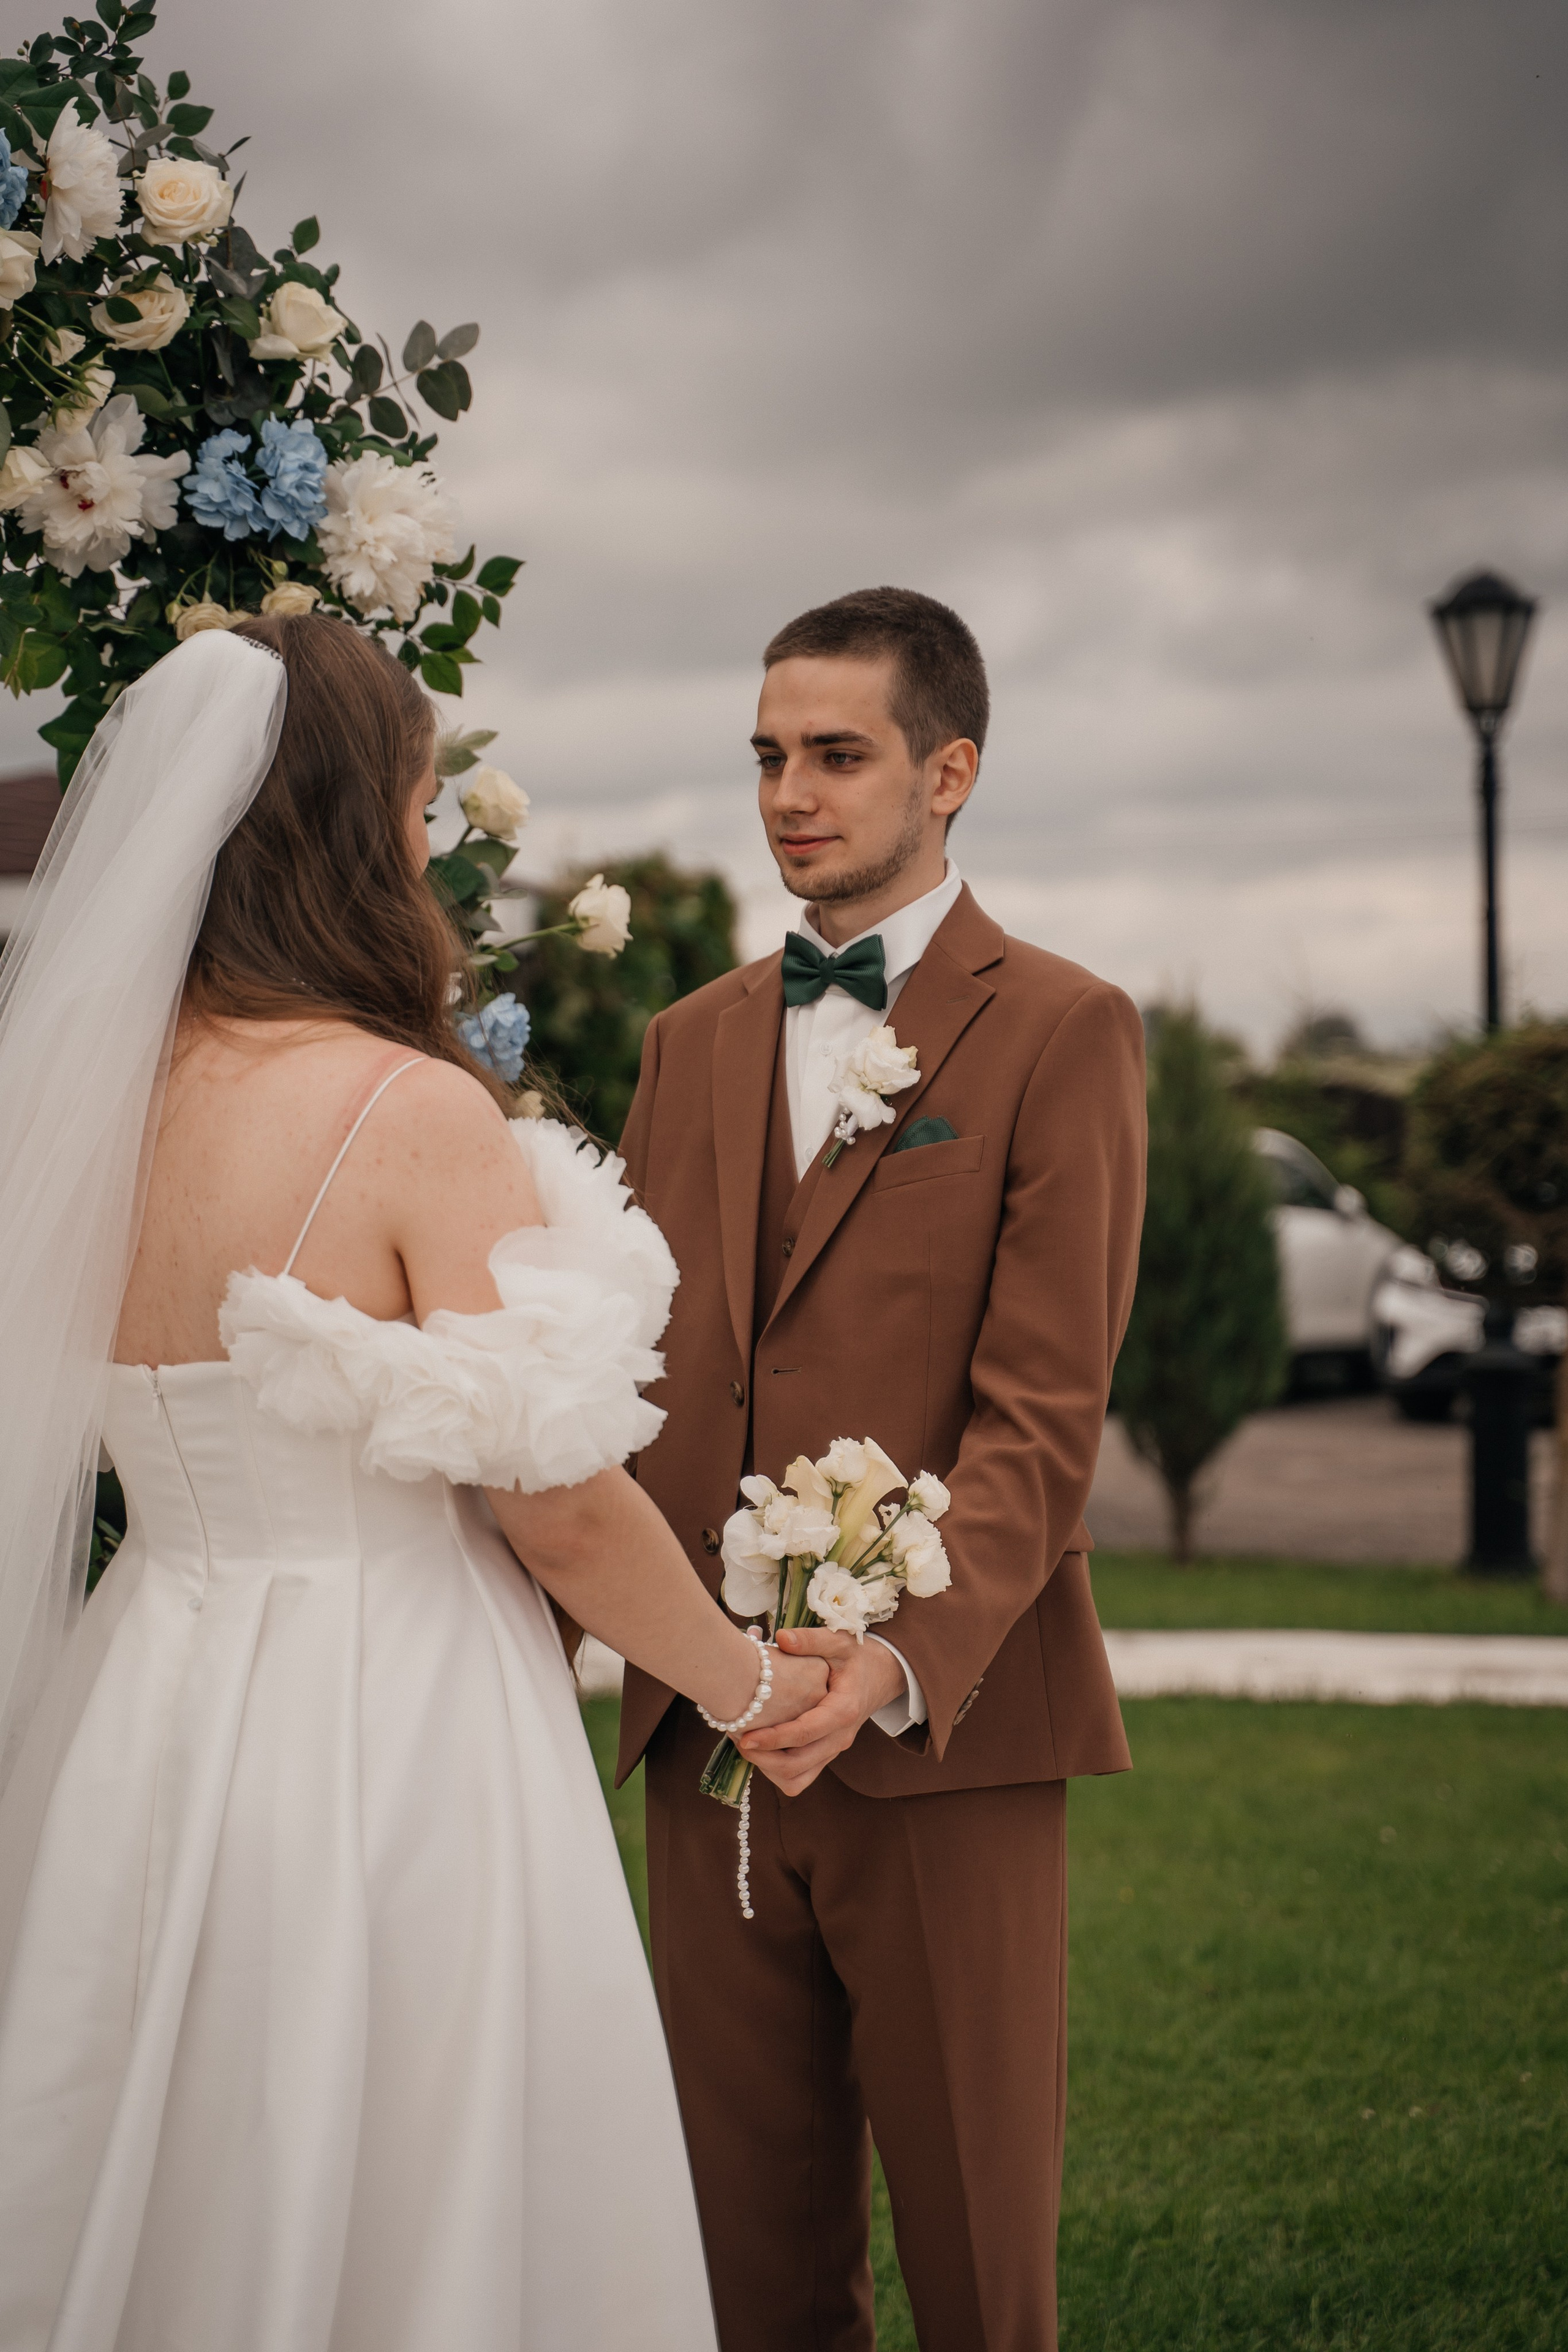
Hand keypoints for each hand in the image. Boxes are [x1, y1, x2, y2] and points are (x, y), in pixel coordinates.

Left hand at [736, 1628, 904, 1797]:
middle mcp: (840, 1737)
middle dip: (764, 1758)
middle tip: (736, 1739)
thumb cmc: (858, 1656)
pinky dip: (778, 1771)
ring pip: (798, 1777)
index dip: (774, 1738)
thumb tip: (781, 1638)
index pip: (805, 1734)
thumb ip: (811, 1639)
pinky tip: (762, 1749)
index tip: (745, 1737)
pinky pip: (801, 1776)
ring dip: (768, 1769)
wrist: (882, 1675)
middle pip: (798, 1765)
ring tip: (745, 1745)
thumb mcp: (840, 1640)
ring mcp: (834, 1749)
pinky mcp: (827, 1754)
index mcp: (844, 1710)